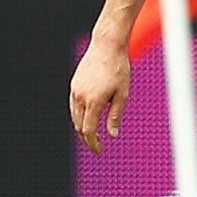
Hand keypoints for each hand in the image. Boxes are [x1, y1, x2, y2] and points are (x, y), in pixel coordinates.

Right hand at [69, 36, 131, 152]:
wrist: (107, 46)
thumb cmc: (119, 69)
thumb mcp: (122, 94)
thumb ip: (115, 116)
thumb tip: (112, 135)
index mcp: (93, 102)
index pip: (88, 131)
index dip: (93, 144)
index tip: (100, 151)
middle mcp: (80, 97)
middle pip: (79, 126)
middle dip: (87, 138)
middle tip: (97, 145)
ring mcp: (75, 90)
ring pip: (75, 116)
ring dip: (82, 127)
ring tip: (93, 134)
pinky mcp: (74, 84)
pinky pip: (73, 105)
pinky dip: (79, 115)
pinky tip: (88, 117)